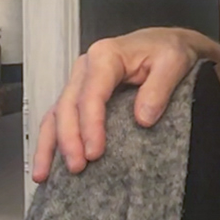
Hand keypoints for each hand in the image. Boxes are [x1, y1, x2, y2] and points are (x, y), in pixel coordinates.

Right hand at [31, 27, 219, 181]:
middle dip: (69, 139)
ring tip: (46, 175)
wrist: (168, 43)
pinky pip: (59, 118)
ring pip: (56, 114)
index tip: (95, 153)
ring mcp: (80, 81)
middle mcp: (86, 67)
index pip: (91, 94)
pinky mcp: (80, 95)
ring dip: (50, 145)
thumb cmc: (169, 50)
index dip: (90, 125)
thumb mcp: (174, 61)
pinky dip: (51, 141)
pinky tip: (47, 166)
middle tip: (78, 168)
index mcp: (106, 55)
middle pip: (68, 106)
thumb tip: (143, 118)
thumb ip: (159, 88)